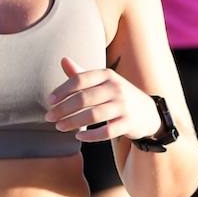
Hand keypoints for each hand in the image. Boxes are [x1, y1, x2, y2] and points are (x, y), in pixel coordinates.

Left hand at [45, 56, 160, 142]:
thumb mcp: (103, 81)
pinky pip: (107, 131)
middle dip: (63, 109)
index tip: (49, 101)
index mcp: (107, 75)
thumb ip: (82, 73)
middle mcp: (116, 88)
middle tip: (49, 118)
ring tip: (60, 127)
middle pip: (83, 99)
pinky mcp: (128, 123)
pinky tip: (79, 136)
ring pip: (93, 116)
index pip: (80, 80)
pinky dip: (91, 136)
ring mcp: (123, 106)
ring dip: (73, 122)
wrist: (148, 112)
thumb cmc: (118, 95)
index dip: (62, 91)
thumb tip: (62, 59)